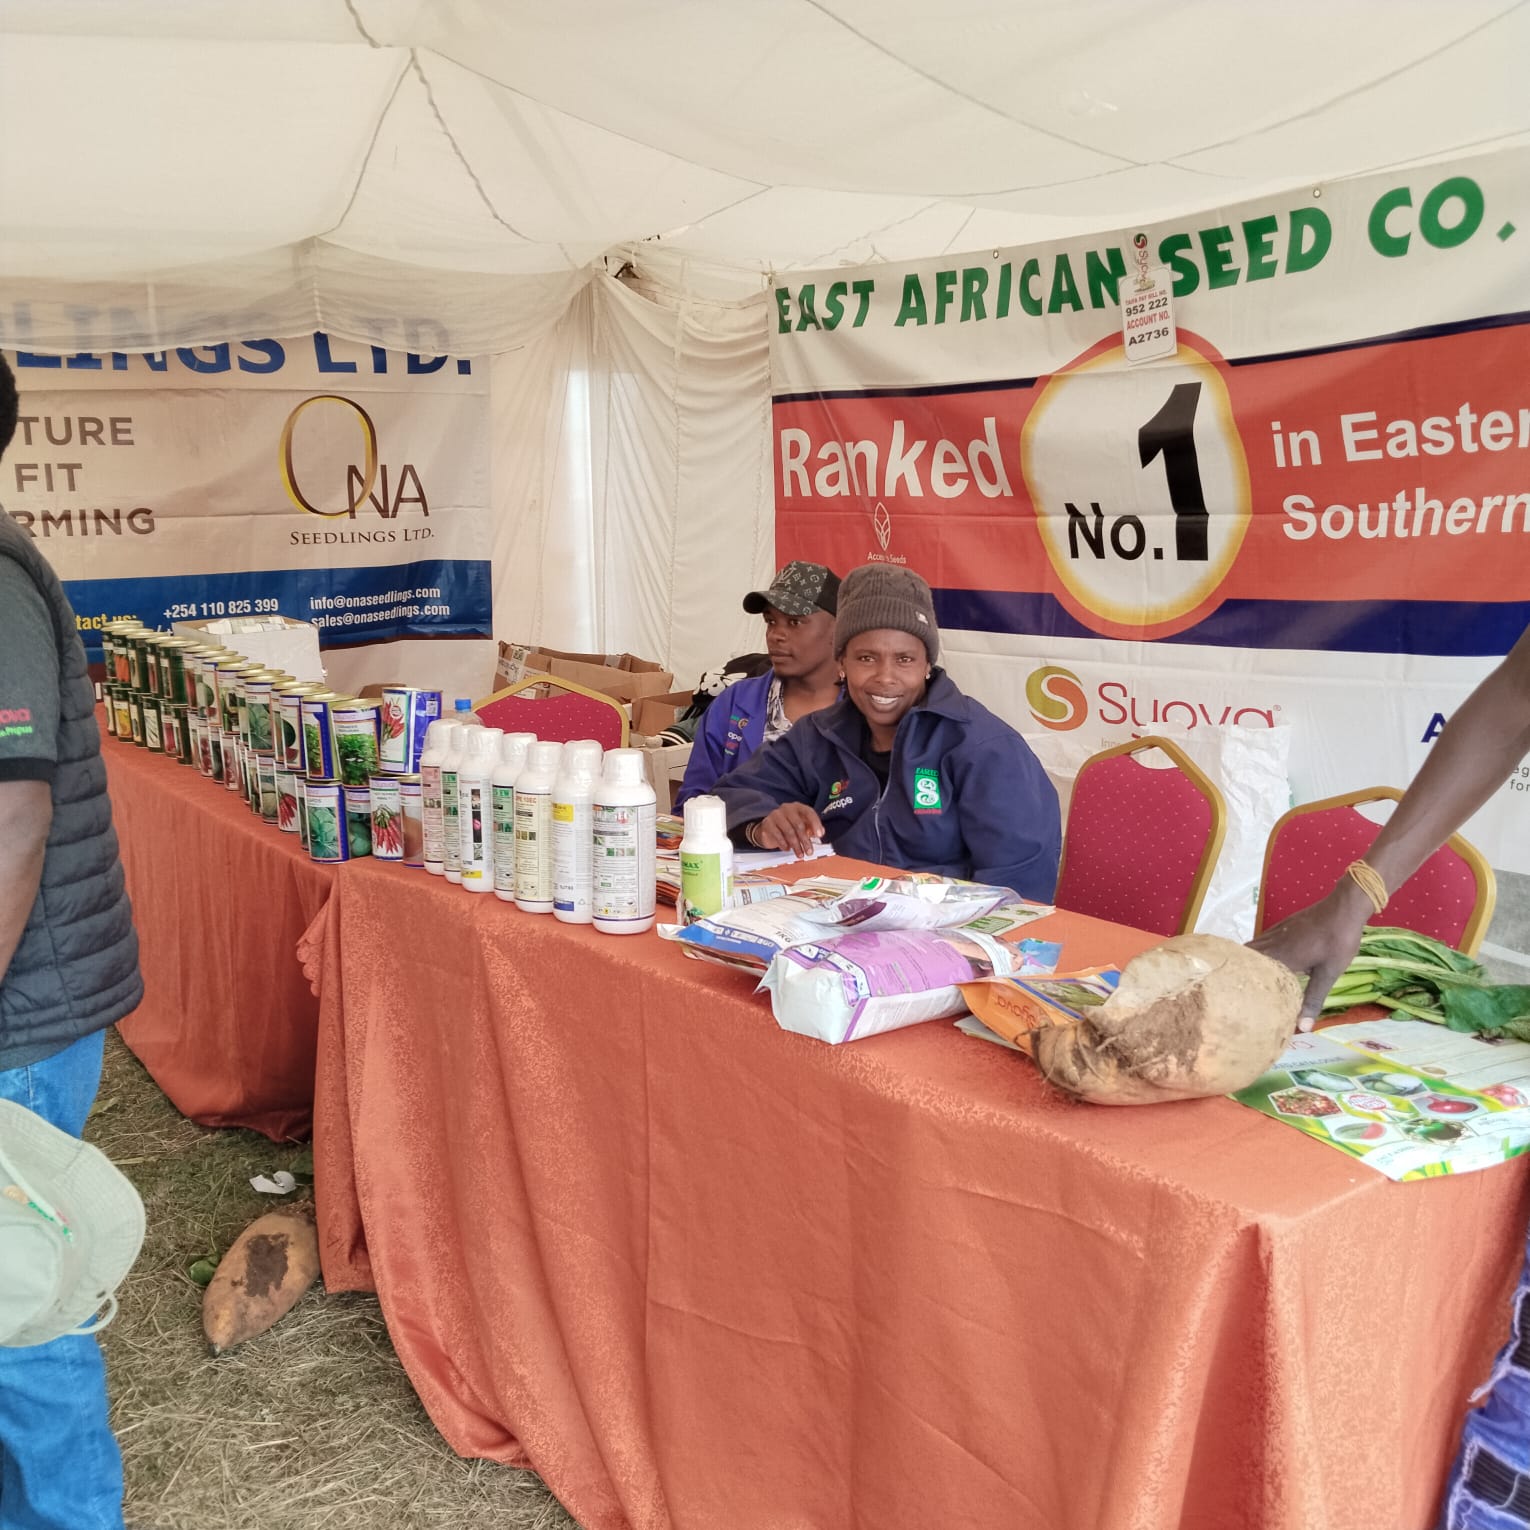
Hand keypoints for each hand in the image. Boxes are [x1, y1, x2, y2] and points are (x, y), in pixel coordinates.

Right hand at [751, 803, 824, 859]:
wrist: (768, 828)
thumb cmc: (788, 826)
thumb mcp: (801, 825)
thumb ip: (811, 828)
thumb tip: (820, 832)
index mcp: (798, 807)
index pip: (809, 812)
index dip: (815, 824)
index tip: (819, 835)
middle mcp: (787, 809)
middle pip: (799, 824)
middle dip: (805, 840)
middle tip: (809, 851)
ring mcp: (776, 815)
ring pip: (789, 831)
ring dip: (796, 845)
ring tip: (800, 854)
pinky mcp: (768, 823)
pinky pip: (778, 835)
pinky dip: (784, 844)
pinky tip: (787, 849)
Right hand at [1248, 883, 1372, 1029]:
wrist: (1344, 908)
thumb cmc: (1337, 941)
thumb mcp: (1328, 973)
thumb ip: (1313, 999)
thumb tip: (1303, 1029)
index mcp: (1280, 956)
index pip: (1251, 970)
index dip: (1241, 982)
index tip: (1235, 998)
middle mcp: (1272, 943)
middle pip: (1246, 956)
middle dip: (1240, 971)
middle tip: (1237, 990)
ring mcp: (1276, 932)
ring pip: (1252, 947)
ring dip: (1248, 961)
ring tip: (1246, 978)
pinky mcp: (1283, 926)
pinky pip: (1262, 940)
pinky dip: (1258, 951)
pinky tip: (1266, 960)